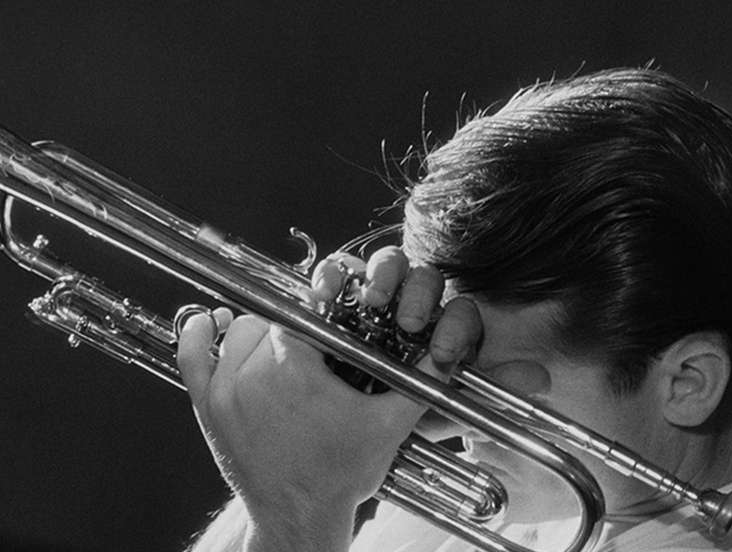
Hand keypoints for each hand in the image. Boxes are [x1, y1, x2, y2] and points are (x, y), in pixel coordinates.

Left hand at [176, 246, 480, 550]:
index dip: (320, 308)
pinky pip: (193, 356)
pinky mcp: (208, 407)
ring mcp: (226, 390)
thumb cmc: (339, 474)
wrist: (298, 517)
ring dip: (260, 333)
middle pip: (272, 318)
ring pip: (239, 331)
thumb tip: (442, 359)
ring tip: (281, 347)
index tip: (329, 309)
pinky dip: (198, 335)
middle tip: (313, 343)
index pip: (304, 311)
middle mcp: (254, 373)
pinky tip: (209, 323)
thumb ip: (416, 386)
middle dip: (296, 326)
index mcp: (296, 368)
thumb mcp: (387, 426)